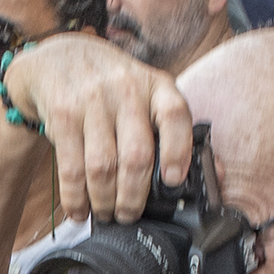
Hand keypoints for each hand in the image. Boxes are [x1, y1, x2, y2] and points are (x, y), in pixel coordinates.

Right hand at [0, 30, 194, 225]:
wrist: (59, 57)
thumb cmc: (112, 85)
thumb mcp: (148, 94)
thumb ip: (176, 131)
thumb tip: (213, 175)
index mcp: (157, 86)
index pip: (175, 115)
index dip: (178, 152)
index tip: (173, 181)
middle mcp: (126, 89)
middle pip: (136, 154)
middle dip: (134, 197)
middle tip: (129, 215)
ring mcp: (92, 100)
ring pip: (102, 166)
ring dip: (105, 201)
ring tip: (106, 214)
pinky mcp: (62, 113)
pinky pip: (71, 167)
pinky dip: (75, 197)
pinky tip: (79, 209)